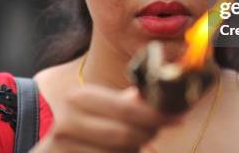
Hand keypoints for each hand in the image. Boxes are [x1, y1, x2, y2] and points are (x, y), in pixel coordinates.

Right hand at [29, 84, 179, 152]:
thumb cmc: (76, 128)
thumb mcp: (96, 108)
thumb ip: (123, 102)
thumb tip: (156, 91)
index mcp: (79, 98)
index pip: (127, 109)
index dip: (156, 115)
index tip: (177, 118)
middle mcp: (68, 122)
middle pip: (126, 135)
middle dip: (147, 134)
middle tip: (156, 132)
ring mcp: (61, 147)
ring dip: (133, 151)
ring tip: (133, 143)